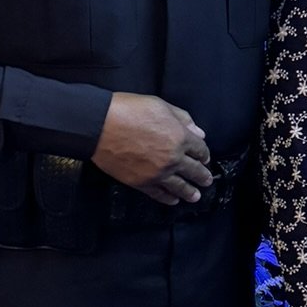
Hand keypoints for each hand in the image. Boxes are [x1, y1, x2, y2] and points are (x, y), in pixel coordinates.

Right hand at [92, 92, 212, 204]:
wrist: (100, 125)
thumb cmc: (127, 111)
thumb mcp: (160, 105)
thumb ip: (182, 118)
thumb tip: (198, 131)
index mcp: (180, 137)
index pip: (200, 149)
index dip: (204, 154)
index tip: (205, 157)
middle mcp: (173, 158)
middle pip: (194, 170)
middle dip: (202, 175)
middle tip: (206, 180)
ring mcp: (158, 173)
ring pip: (180, 186)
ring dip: (190, 192)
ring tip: (196, 196)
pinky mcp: (141, 183)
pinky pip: (159, 194)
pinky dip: (168, 198)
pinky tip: (173, 200)